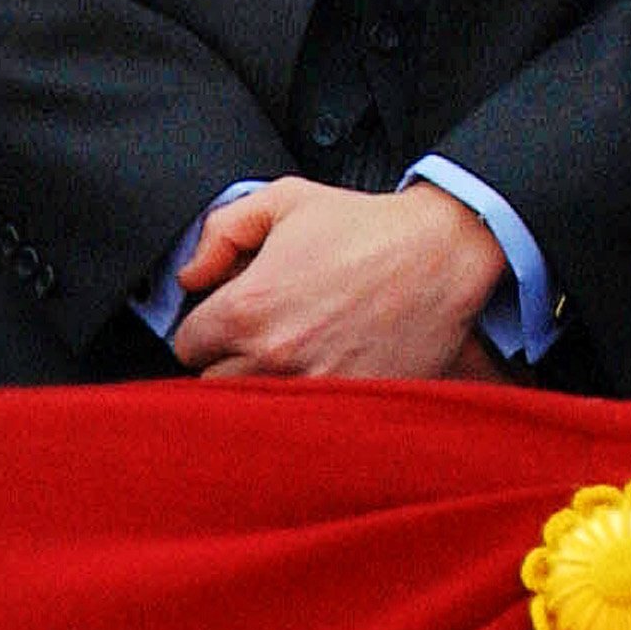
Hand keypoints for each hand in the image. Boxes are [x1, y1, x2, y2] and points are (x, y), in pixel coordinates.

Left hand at [170, 177, 509, 379]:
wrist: (443, 254)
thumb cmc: (366, 227)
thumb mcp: (287, 199)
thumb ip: (222, 229)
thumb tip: (189, 275)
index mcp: (247, 307)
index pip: (188, 343)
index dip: (208, 326)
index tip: (233, 316)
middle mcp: (271, 357)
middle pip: (212, 386)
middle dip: (229, 361)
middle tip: (264, 336)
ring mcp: (308, 390)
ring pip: (251, 413)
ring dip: (261, 390)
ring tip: (291, 359)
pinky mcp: (345, 408)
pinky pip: (299, 430)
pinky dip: (302, 412)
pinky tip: (320, 375)